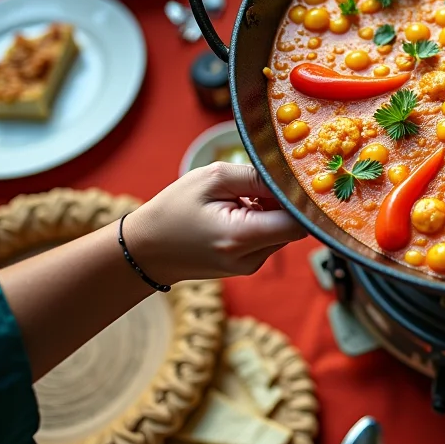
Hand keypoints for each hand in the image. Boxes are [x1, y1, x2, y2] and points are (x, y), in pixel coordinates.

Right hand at [124, 163, 305, 284]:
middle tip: (253, 185)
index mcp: (241, 238)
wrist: (145, 250)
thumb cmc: (172, 211)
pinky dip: (261, 222)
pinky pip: (269, 237)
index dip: (299, 198)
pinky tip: (236, 213)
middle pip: (292, 225)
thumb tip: (290, 178)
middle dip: (281, 201)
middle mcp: (251, 259)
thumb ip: (256, 176)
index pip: (298, 223)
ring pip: (282, 231)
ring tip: (239, 199)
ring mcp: (250, 266)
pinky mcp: (248, 265)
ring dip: (270, 211)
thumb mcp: (211, 179)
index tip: (289, 178)